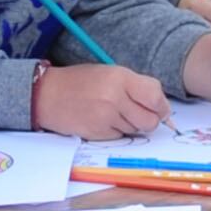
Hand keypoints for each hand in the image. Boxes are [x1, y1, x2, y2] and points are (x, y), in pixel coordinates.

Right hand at [33, 64, 172, 138]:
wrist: (48, 95)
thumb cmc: (81, 82)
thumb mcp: (110, 73)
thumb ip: (136, 87)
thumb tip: (162, 108)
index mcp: (120, 77)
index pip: (155, 97)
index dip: (162, 106)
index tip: (160, 109)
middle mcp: (115, 97)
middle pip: (150, 120)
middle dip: (149, 120)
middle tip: (138, 114)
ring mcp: (106, 117)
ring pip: (136, 130)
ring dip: (130, 125)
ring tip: (112, 112)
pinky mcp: (98, 132)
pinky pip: (120, 137)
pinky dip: (116, 132)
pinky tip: (102, 120)